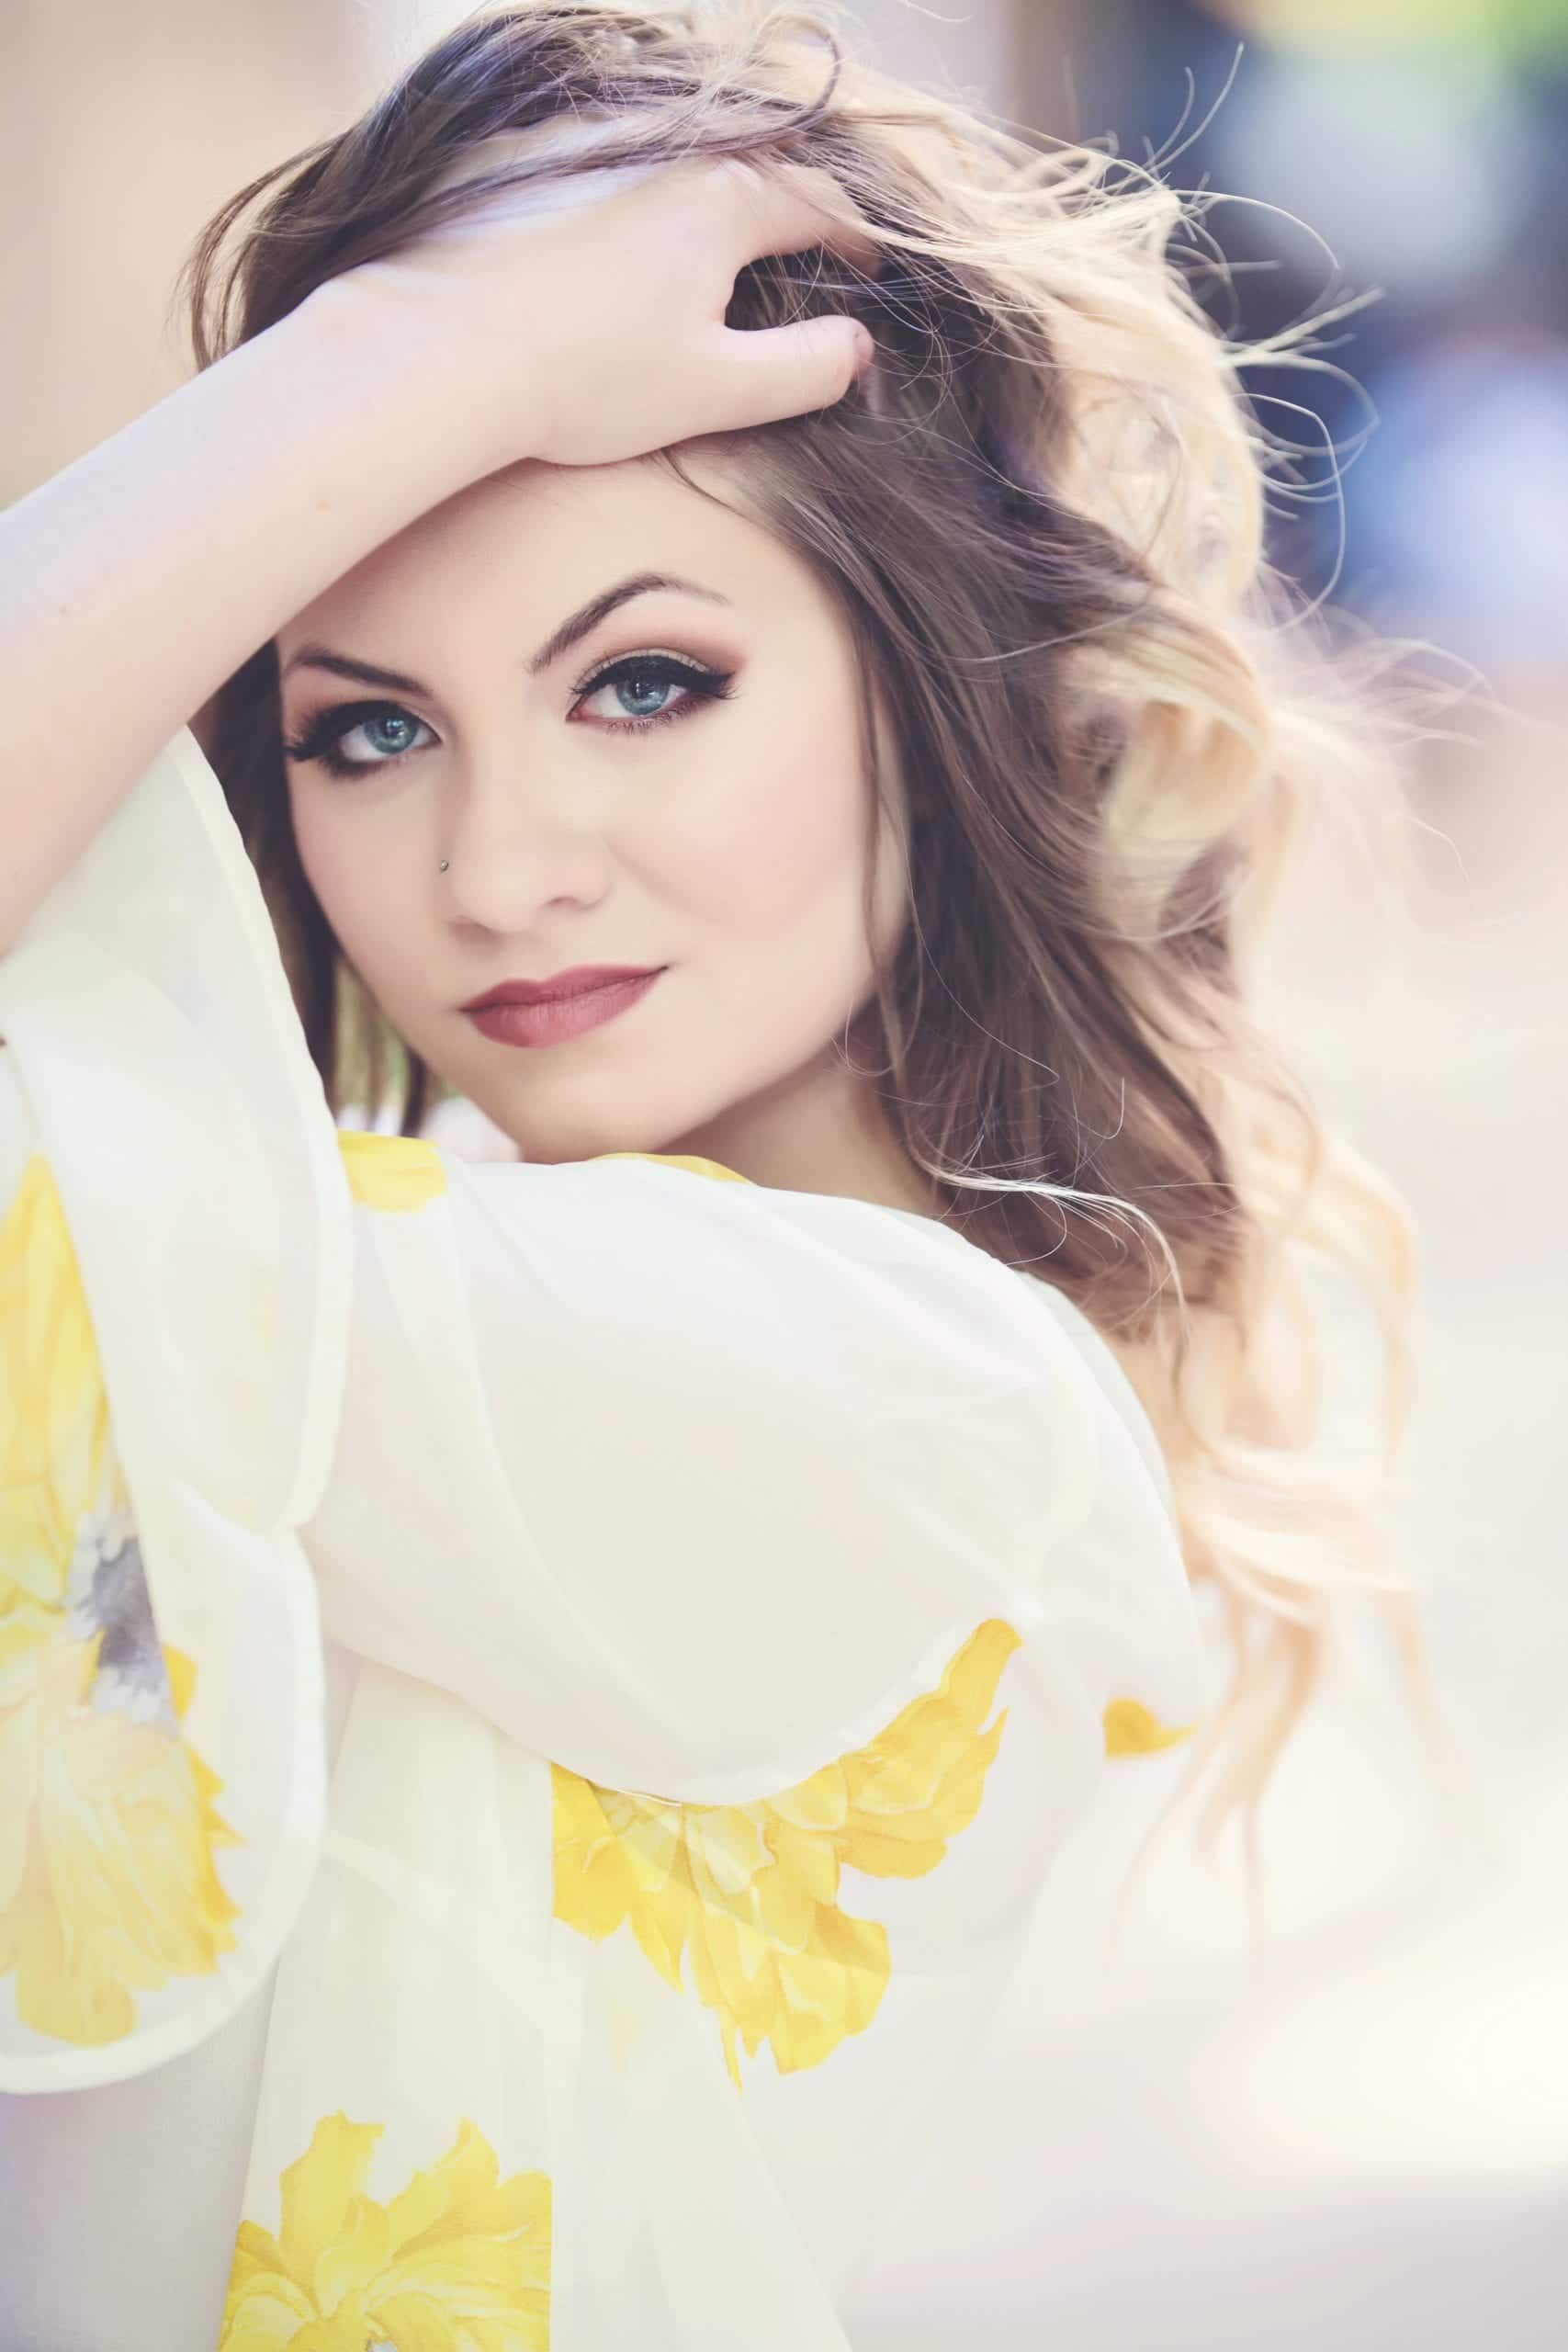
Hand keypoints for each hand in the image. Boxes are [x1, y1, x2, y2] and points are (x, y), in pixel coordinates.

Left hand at [332, 137, 882, 473]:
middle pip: (754, 175)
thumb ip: (805, 368)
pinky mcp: (530, 168)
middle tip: (807, 263)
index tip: (867, 272)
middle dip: (791, 216)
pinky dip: (644, 203)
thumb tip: (856, 347)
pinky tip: (630, 254)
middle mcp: (668, 153)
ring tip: (725, 260)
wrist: (443, 350)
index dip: (855, 240)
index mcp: (727, 198)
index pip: (819, 203)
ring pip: (684, 168)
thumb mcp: (720, 390)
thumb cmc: (589, 378)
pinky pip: (615, 171)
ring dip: (717, 205)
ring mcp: (595, 150)